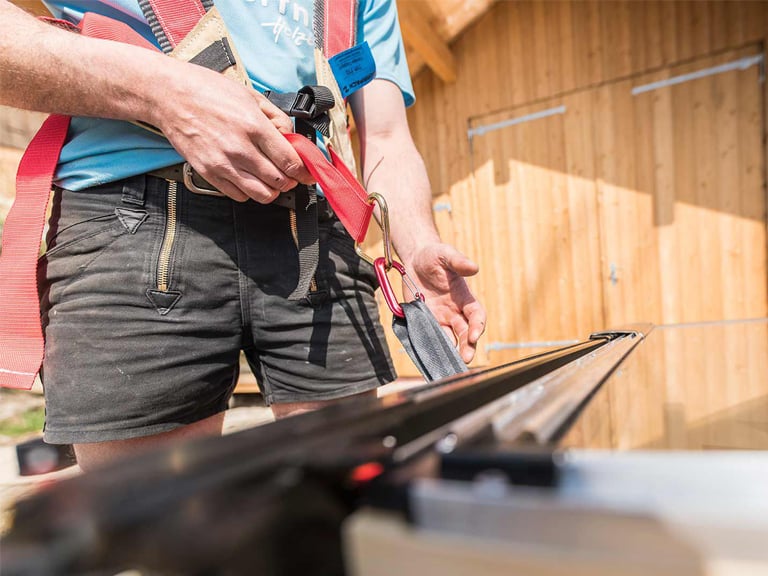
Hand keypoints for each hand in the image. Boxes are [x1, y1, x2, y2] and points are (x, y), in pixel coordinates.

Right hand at [153, 62, 313, 202]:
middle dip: (291, 180)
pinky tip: (249, 178)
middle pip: (280, 181)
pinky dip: (249, 192)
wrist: (169, 95)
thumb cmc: (206, 90)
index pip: (291, 162)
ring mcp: (223, 164)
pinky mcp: (209, 173)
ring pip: (262, 195)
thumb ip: (276, 118)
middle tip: (290, 173)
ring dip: (272, 190)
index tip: (308, 172)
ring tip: (271, 179)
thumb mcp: (250, 95)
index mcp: (254, 126)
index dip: (305, 171)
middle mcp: (240, 149)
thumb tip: (291, 138)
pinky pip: (239, 196)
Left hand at [407, 243, 485, 363]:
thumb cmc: (434, 255)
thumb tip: (474, 267)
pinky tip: (430, 357)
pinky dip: (432, 348)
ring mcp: (441, 318)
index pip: (477, 316)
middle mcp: (455, 312)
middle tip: (465, 358)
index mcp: (465, 298)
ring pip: (450, 339)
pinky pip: (431, 337)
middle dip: (468, 346)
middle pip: (466, 333)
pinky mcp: (426, 321)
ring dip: (451, 352)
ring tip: (449, 365)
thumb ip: (458, 261)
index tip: (474, 335)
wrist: (415, 260)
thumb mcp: (445, 254)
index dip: (478, 326)